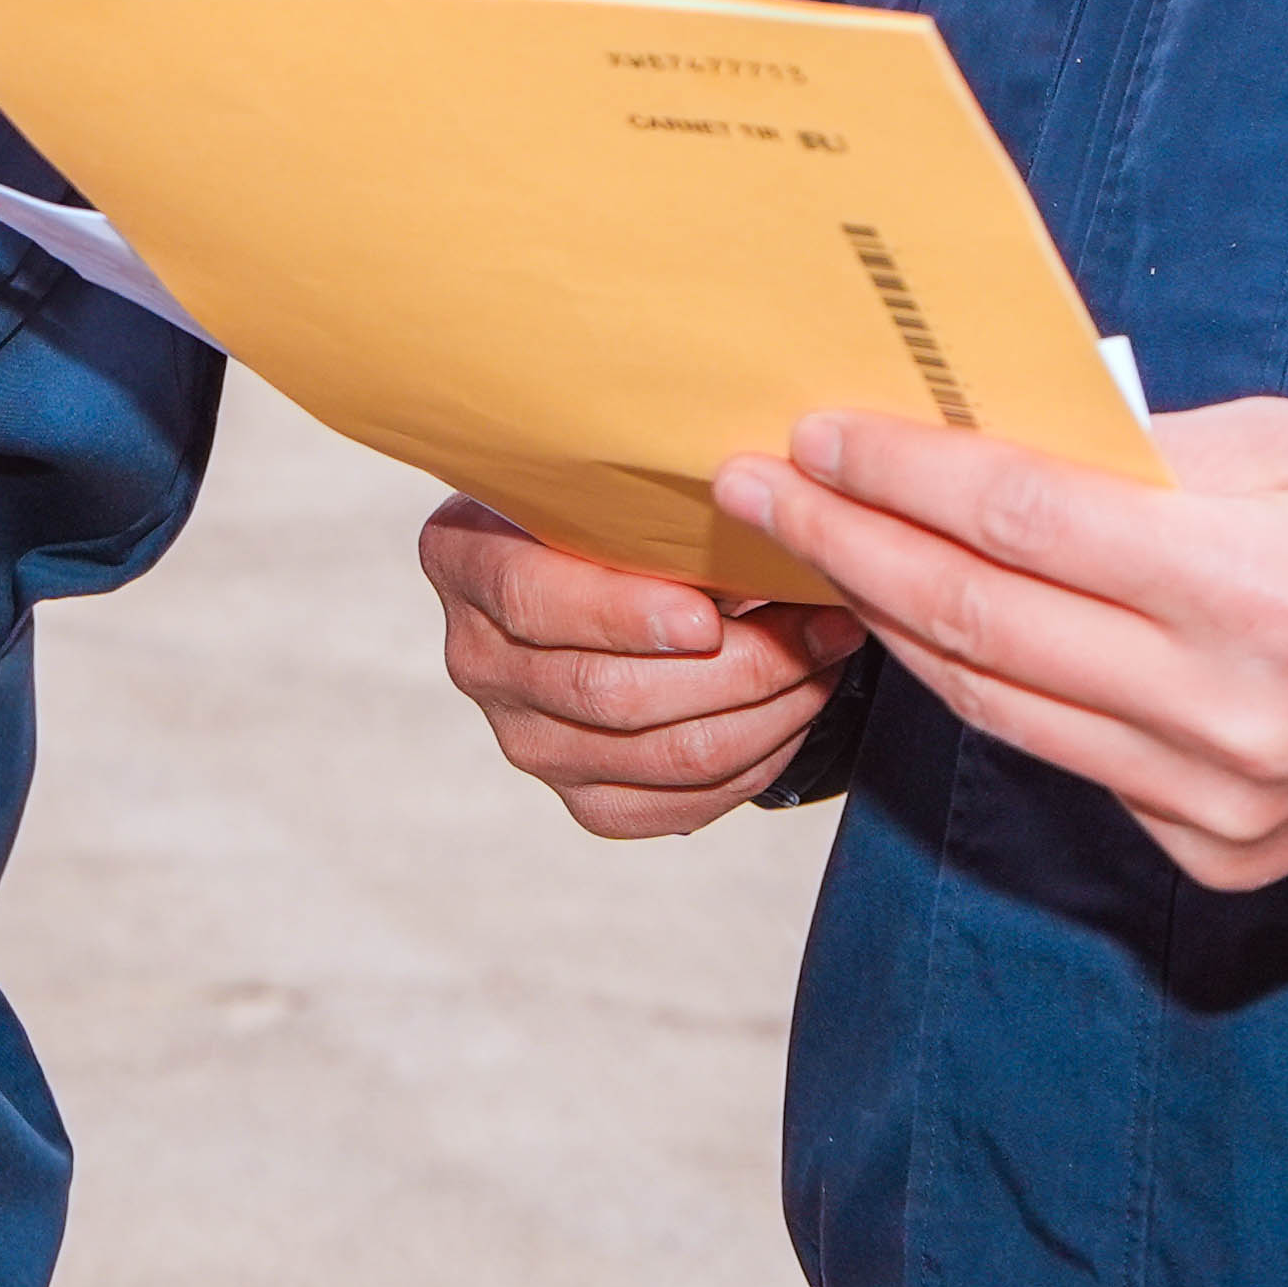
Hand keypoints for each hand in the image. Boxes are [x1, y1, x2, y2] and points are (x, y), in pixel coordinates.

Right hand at [418, 498, 869, 839]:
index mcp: (463, 561)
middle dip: (738, 665)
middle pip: (610, 692)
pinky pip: (680, 805)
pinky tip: (794, 712)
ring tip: (825, 660)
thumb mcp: (607, 481)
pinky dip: (755, 763)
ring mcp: (528, 741)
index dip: (621, 616)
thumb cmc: (610, 511)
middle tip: (819, 627)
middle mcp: (479, 661)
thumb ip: (656, 503)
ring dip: (765, 712)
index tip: (706, 616)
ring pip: (661, 755)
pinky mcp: (584, 800)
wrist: (597, 575)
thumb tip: (762, 523)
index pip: (533, 602)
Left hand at [714, 396, 1287, 892]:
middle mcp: (1231, 718)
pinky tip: (931, 622)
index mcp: (1260, 595)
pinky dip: (992, 686)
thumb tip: (969, 437)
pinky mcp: (1215, 858)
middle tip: (752, 485)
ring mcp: (1219, 807)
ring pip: (997, 704)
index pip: (1020, 524)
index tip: (811, 430)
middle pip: (979, 622)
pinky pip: (1065, 758)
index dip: (899, 474)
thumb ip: (1133, 455)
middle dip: (847, 545)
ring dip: (889, 621)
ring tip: (812, 546)